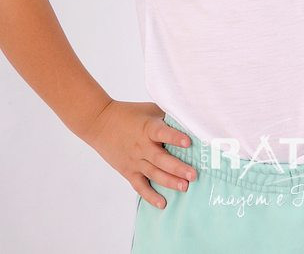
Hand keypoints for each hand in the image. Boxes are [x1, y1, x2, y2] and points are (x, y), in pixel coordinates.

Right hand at [81, 99, 196, 209]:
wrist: (100, 123)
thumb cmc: (130, 113)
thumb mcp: (150, 110)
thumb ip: (167, 116)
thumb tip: (190, 120)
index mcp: (148, 128)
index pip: (162, 132)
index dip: (175, 137)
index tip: (188, 142)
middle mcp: (141, 146)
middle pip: (161, 159)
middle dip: (178, 168)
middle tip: (193, 175)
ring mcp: (135, 160)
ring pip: (153, 174)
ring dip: (169, 182)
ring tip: (185, 187)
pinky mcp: (128, 171)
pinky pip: (140, 186)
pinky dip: (150, 196)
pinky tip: (162, 203)